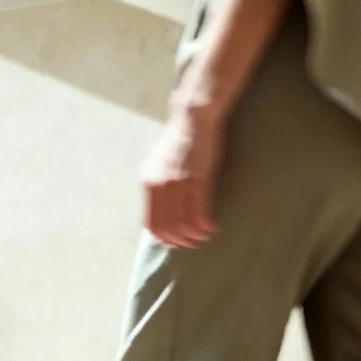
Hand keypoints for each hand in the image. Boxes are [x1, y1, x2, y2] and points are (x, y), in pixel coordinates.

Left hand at [142, 96, 226, 246]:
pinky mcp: (198, 179)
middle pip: (166, 229)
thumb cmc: (179, 142)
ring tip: (204, 235)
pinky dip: (206, 226)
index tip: (176, 242)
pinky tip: (212, 227)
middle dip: (180, 242)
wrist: (193, 118)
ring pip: (183, 225)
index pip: (150, 224)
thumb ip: (158, 187)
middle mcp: (159, 186)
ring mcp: (178, 183)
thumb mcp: (159, 166)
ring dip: (195, 236)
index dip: (163, 238)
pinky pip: (200, 213)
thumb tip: (161, 211)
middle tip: (193, 242)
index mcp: (148, 183)